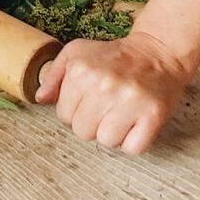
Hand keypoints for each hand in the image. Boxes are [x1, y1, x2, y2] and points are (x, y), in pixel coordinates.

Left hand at [35, 31, 192, 154]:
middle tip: (108, 107)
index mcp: (82, 70)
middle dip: (93, 124)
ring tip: (122, 114)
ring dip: (113, 134)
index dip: (76, 111)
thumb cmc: (115, 56)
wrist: (158, 51)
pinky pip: (132, 148)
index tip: (91, 100)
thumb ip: (54, 75)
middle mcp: (105, 85)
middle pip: (83, 132)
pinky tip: (136, 123)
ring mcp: (130, 100)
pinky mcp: (153, 115)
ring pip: (107, 142)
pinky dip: (134, 142)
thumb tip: (41, 99)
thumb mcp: (77, 53)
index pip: (64, 115)